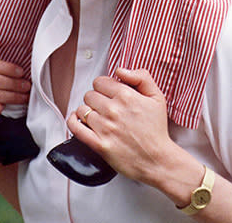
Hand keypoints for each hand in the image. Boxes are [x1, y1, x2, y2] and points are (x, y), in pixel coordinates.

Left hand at [67, 67, 175, 185]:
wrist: (157, 160)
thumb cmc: (156, 130)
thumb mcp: (157, 97)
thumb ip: (141, 77)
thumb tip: (121, 70)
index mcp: (126, 96)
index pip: (100, 82)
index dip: (104, 86)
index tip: (108, 93)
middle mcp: (113, 110)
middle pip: (89, 95)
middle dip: (96, 99)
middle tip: (104, 106)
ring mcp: (105, 127)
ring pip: (82, 109)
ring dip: (87, 111)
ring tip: (97, 116)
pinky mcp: (99, 144)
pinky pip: (76, 127)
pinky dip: (73, 121)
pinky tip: (78, 120)